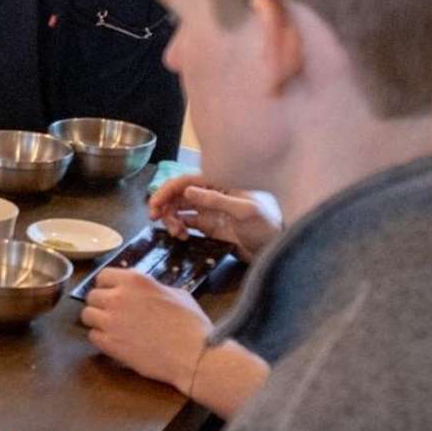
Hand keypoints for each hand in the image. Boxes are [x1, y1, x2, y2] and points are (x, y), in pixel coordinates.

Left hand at [81, 269, 210, 394]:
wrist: (193, 355)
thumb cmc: (191, 324)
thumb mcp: (177, 294)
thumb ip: (154, 289)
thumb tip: (146, 292)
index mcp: (135, 280)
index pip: (104, 275)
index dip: (107, 285)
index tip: (112, 293)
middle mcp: (118, 297)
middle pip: (92, 295)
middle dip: (101, 303)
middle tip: (113, 313)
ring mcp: (111, 320)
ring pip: (87, 315)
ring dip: (97, 320)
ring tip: (110, 328)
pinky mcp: (109, 343)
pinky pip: (92, 336)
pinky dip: (100, 338)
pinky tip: (113, 341)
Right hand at [149, 175, 281, 259]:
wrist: (277, 249)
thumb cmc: (267, 225)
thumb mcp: (244, 210)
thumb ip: (216, 200)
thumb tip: (188, 191)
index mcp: (219, 184)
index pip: (186, 181)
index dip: (167, 190)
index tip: (154, 204)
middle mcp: (212, 195)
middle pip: (179, 195)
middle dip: (164, 205)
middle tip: (155, 219)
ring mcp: (209, 212)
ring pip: (180, 210)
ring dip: (171, 219)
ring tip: (175, 232)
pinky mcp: (210, 228)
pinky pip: (187, 224)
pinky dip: (180, 229)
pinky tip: (182, 237)